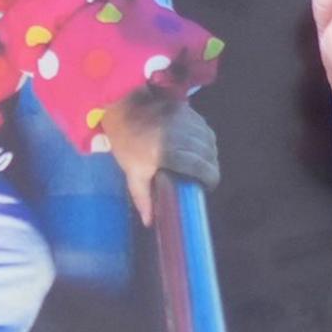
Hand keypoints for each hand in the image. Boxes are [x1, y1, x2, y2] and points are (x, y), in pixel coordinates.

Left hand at [103, 89, 211, 226]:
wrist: (121, 109)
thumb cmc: (126, 144)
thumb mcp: (132, 173)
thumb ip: (143, 198)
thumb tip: (149, 222)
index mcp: (166, 153)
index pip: (201, 168)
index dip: (209, 179)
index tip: (207, 186)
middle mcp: (179, 135)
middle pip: (208, 154)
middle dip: (210, 168)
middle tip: (205, 177)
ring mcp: (184, 120)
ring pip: (210, 140)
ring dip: (210, 153)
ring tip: (203, 162)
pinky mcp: (186, 109)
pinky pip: (205, 127)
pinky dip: (206, 138)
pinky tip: (200, 146)